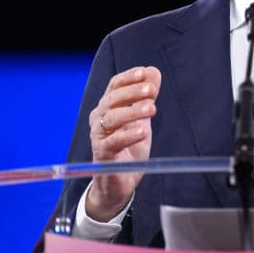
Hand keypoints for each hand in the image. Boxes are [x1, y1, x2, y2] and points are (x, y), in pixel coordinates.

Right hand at [86, 66, 161, 221]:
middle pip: (112, 99)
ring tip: (152, 109)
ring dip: (133, 111)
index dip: (128, 77)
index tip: (144, 72)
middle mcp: (100, 118)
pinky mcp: (102, 154)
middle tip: (152, 90)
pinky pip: (113, 142)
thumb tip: (154, 71)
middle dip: (133, 92)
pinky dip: (128, 135)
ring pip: (112, 118)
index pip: (115, 86)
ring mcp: (99, 136)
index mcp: (109, 107)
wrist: (119, 181)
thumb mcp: (142, 119)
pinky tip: (143, 132)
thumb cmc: (129, 148)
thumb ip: (146, 97)